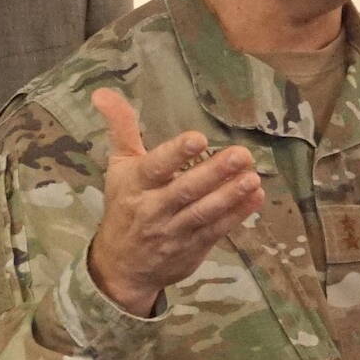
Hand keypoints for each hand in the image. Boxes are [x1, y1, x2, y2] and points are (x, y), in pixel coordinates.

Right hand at [87, 88, 264, 315]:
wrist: (121, 267)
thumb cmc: (124, 206)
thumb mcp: (119, 166)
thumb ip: (120, 128)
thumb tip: (102, 92)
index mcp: (136, 184)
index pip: (155, 167)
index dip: (176, 154)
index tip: (198, 138)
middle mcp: (154, 208)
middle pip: (185, 190)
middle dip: (214, 173)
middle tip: (241, 155)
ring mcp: (174, 231)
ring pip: (204, 212)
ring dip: (230, 196)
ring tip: (253, 177)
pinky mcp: (193, 247)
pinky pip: (217, 230)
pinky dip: (238, 215)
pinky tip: (256, 197)